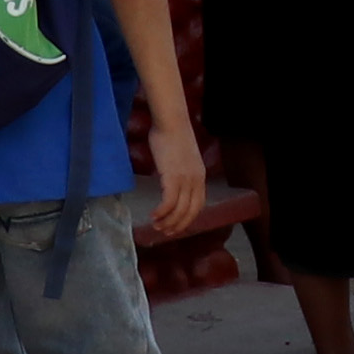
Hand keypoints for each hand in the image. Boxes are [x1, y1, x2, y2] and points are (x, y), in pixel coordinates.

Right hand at [148, 112, 210, 242]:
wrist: (171, 121)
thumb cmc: (172, 135)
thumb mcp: (182, 157)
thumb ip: (180, 170)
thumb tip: (171, 179)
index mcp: (200, 176)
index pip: (198, 205)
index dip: (188, 219)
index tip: (177, 226)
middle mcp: (196, 180)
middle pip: (190, 212)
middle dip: (178, 225)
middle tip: (165, 232)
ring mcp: (186, 179)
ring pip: (179, 210)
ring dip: (167, 222)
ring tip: (156, 226)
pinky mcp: (173, 177)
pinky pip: (169, 202)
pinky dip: (162, 212)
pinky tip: (153, 215)